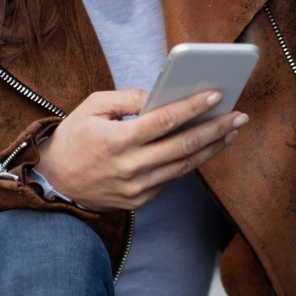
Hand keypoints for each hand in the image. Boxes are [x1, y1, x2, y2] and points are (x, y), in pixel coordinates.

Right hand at [34, 88, 246, 211]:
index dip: (192, 107)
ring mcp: (137, 188)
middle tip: (240, 115)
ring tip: (231, 130)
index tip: (216, 95)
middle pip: (183, 146)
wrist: (55, 182)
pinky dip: (191, 161)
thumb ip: (128, 98)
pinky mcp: (141, 200)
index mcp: (117, 141)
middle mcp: (130, 168)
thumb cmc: (75, 137)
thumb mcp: (92, 107)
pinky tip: (207, 146)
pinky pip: (172, 178)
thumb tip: (162, 96)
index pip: (163, 121)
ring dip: (212, 147)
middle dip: (215, 129)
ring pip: (184, 166)